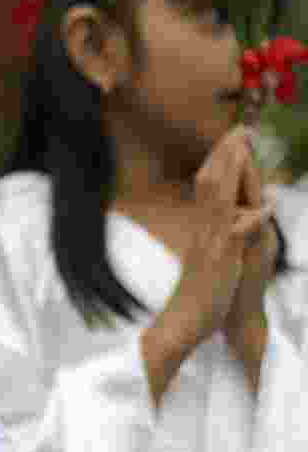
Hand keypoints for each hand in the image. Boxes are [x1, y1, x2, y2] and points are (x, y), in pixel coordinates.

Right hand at [170, 126, 275, 341]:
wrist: (181, 323)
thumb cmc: (196, 295)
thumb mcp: (207, 260)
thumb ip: (214, 237)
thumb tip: (224, 221)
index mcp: (202, 229)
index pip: (208, 186)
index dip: (220, 160)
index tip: (232, 137)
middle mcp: (203, 230)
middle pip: (210, 183)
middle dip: (226, 154)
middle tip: (240, 128)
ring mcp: (210, 243)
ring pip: (219, 200)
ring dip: (233, 172)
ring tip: (244, 148)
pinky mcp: (220, 260)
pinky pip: (236, 234)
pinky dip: (252, 218)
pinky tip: (269, 205)